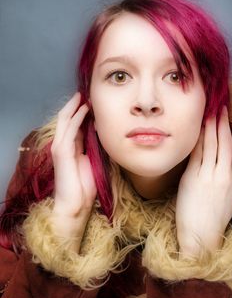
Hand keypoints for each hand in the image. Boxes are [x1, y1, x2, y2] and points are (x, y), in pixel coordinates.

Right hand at [51, 92, 96, 219]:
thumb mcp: (94, 160)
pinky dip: (77, 117)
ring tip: (84, 96)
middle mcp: (64, 144)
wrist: (76, 204)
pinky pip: (70, 130)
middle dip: (76, 105)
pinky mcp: (61, 151)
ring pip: (66, 120)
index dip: (82, 112)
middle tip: (87, 93)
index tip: (93, 102)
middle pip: (67, 119)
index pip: (75, 124)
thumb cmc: (86, 186)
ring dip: (75, 107)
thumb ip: (95, 146)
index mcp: (72, 147)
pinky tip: (84, 109)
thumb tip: (104, 131)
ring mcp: (60, 147)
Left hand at [175, 106, 231, 257]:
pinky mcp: (193, 177)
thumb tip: (225, 155)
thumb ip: (229, 176)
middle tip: (220, 108)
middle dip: (221, 123)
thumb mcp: (229, 197)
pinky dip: (197, 139)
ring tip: (210, 112)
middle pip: (223, 142)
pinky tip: (196, 129)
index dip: (228, 134)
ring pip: (211, 144)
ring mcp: (208, 175)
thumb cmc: (213, 217)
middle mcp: (224, 175)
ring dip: (210, 126)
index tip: (224, 121)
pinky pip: (196, 152)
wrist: (200, 236)